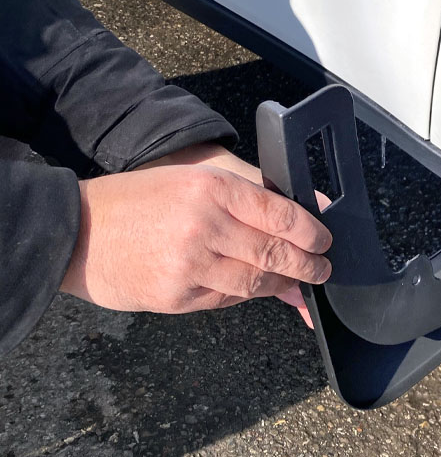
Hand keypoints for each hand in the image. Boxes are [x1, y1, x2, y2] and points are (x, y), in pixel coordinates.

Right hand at [136, 143, 330, 326]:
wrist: (76, 231)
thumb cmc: (137, 201)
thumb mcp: (193, 180)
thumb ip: (249, 197)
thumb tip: (305, 213)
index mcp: (212, 188)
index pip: (281, 214)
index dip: (311, 232)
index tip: (325, 241)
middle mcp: (204, 225)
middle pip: (274, 252)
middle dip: (307, 265)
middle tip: (321, 269)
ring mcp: (190, 265)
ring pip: (255, 282)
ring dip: (282, 284)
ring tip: (294, 281)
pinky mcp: (177, 296)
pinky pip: (227, 299)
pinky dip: (245, 294)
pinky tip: (255, 288)